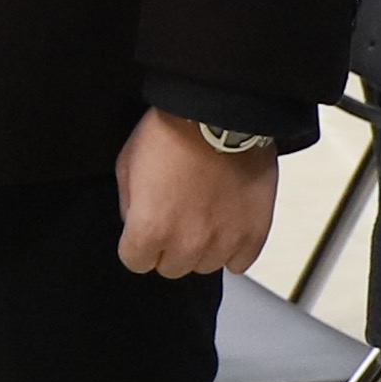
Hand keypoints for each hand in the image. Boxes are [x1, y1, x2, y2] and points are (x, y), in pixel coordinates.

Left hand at [118, 110, 273, 276]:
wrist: (219, 114)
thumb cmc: (172, 133)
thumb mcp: (127, 164)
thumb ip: (129, 205)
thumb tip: (136, 222)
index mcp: (149, 231)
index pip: (135, 262)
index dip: (138, 241)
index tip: (146, 227)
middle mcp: (186, 245)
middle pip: (171, 268)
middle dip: (169, 245)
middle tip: (176, 214)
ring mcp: (223, 242)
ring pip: (205, 266)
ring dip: (201, 246)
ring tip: (203, 212)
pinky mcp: (253, 235)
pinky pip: (239, 262)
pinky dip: (233, 247)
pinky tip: (226, 221)